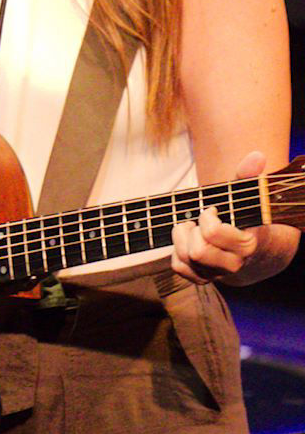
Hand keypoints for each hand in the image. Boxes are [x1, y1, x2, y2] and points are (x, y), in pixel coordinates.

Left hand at [171, 151, 265, 285]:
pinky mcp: (202, 278)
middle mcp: (232, 264)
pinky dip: (176, 253)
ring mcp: (216, 273)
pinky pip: (178, 268)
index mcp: (245, 245)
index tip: (210, 210)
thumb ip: (248, 177)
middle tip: (197, 221)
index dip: (206, 217)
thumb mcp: (244, 196)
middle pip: (196, 251)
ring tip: (192, 228)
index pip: (212, 233)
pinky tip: (187, 242)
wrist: (249, 246)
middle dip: (190, 231)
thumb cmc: (240, 215)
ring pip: (185, 259)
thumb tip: (257, 156)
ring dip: (181, 239)